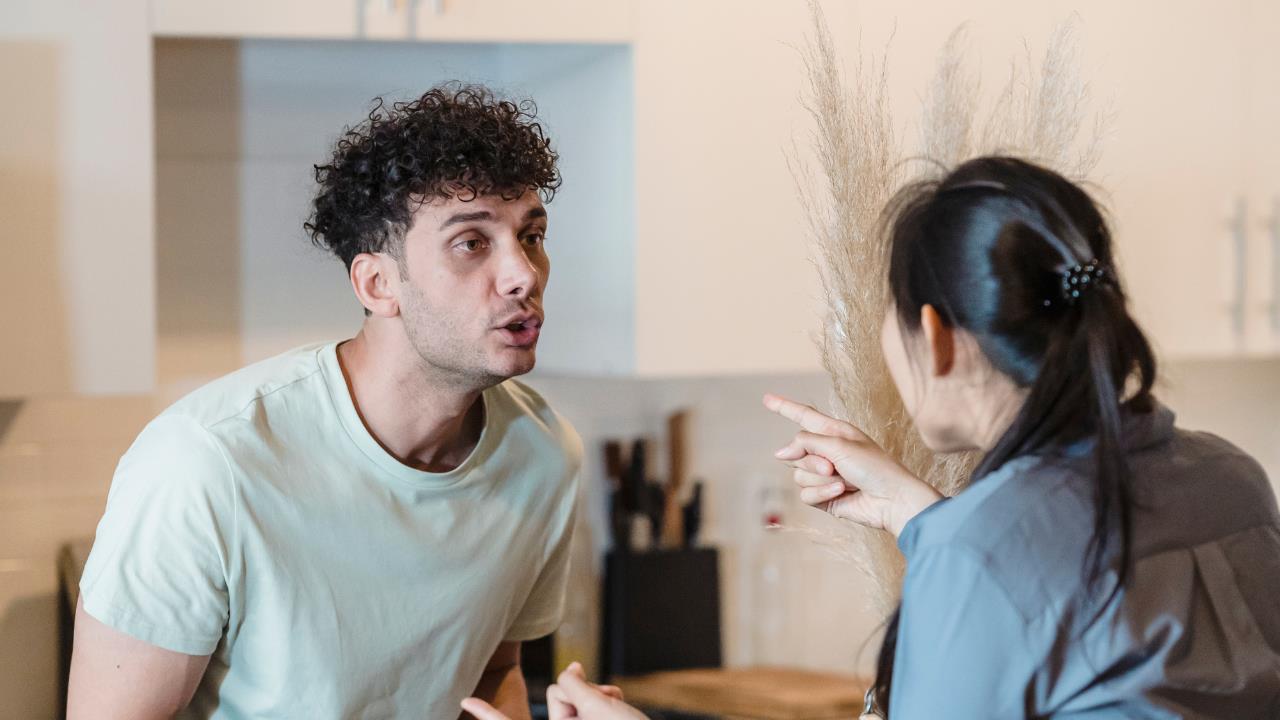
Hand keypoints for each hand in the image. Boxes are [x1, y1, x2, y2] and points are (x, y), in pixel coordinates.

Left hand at [461, 663, 638, 719]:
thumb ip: (576, 685)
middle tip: (605, 697)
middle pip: (557, 696)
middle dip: (578, 690)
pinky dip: (601, 701)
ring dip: (595, 695)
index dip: (488, 714)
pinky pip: (586, 707)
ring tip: (618, 702)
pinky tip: (618, 702)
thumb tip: (572, 668)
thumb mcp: (597, 706)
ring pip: (574, 698)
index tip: (466, 701)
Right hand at [763, 394, 941, 536]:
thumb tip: (780, 453)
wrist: (892, 500)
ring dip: (820, 479)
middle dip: (812, 461)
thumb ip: (806, 442)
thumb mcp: (839, 444)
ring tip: (844, 482)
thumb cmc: (875, 466)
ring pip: (799, 475)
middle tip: (833, 466)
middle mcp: (827, 452)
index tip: (766, 398)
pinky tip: (841, 493)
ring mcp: (824, 475)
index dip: (784, 407)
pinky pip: (806, 494)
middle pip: (796, 451)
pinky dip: (822, 494)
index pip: (803, 416)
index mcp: (834, 432)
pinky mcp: (824, 496)